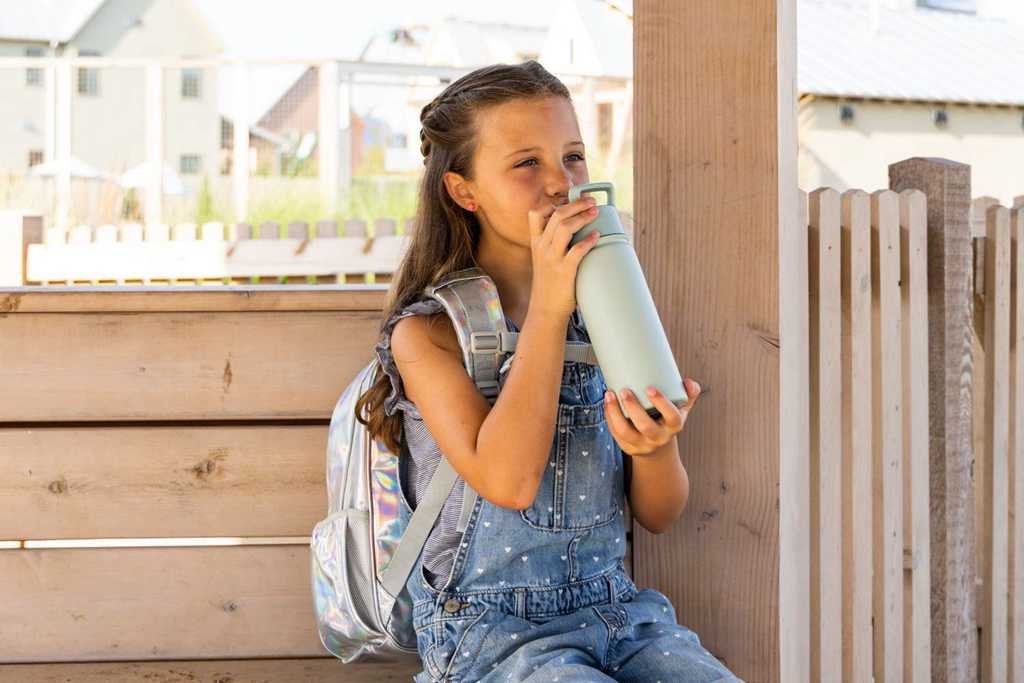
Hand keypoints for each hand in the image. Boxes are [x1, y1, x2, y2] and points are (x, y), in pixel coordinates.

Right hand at [526, 194, 601, 319]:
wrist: (545, 310)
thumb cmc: (549, 285)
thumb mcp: (544, 261)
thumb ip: (554, 246)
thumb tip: (578, 232)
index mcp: (536, 243)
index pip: (535, 214)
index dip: (553, 203)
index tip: (568, 200)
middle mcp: (542, 248)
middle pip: (556, 215)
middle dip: (576, 204)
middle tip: (591, 201)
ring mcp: (552, 259)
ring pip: (564, 227)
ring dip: (582, 217)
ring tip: (595, 213)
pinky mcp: (564, 271)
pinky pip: (576, 250)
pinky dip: (588, 240)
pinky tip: (596, 236)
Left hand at [603, 378, 702, 456]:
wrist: (658, 446)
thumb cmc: (668, 419)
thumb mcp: (681, 408)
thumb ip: (688, 393)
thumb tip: (688, 382)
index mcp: (674, 426)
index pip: (672, 417)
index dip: (662, 403)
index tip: (650, 388)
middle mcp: (659, 438)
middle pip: (646, 427)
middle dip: (633, 408)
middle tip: (624, 390)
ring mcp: (642, 445)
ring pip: (626, 432)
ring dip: (615, 413)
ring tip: (609, 394)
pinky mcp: (628, 448)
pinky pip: (616, 434)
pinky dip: (609, 418)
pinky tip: (607, 403)